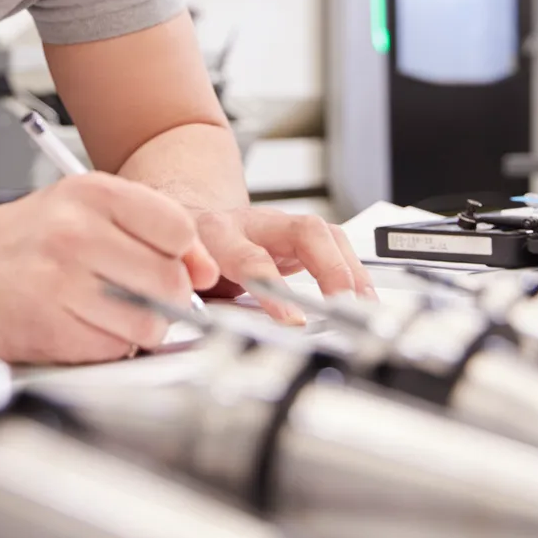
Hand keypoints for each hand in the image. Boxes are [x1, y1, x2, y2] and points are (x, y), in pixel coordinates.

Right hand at [0, 174, 220, 363]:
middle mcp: (75, 231)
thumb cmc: (19, 243)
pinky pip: (113, 350)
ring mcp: (60, 281)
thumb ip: (149, 231)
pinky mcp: (48, 327)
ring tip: (104, 313)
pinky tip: (78, 327)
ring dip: (137, 328)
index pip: (179, 230)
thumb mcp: (81, 211)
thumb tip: (206, 269)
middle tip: (133, 296)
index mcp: (90, 193)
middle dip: (163, 299)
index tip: (167, 265)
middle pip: (170, 282)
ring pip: (148, 322)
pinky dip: (107, 347)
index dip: (182, 257)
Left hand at [192, 207, 375, 323]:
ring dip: (348, 270)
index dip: (272, 287)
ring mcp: (280, 225)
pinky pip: (333, 245)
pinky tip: (362, 295)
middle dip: (330, 268)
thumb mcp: (174, 271)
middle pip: (303, 231)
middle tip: (343, 304)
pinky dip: (352, 271)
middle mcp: (253, 223)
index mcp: (215, 232)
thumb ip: (184, 293)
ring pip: (324, 234)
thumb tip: (197, 319)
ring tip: (361, 306)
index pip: (249, 257)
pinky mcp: (298, 235)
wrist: (191, 218)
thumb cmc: (184, 251)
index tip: (293, 319)